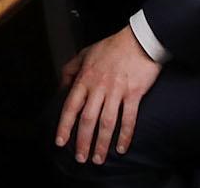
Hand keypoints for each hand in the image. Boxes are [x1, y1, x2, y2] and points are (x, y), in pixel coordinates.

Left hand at [56, 27, 161, 166]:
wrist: (138, 40)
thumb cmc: (111, 46)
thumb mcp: (85, 53)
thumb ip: (71, 69)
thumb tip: (61, 87)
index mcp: (85, 78)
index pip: (70, 106)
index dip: (64, 125)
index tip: (60, 141)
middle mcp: (99, 87)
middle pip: (87, 119)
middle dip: (82, 141)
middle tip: (80, 158)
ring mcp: (117, 91)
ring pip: (106, 123)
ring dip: (101, 143)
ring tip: (98, 159)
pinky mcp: (134, 93)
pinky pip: (129, 119)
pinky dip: (125, 135)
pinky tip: (121, 148)